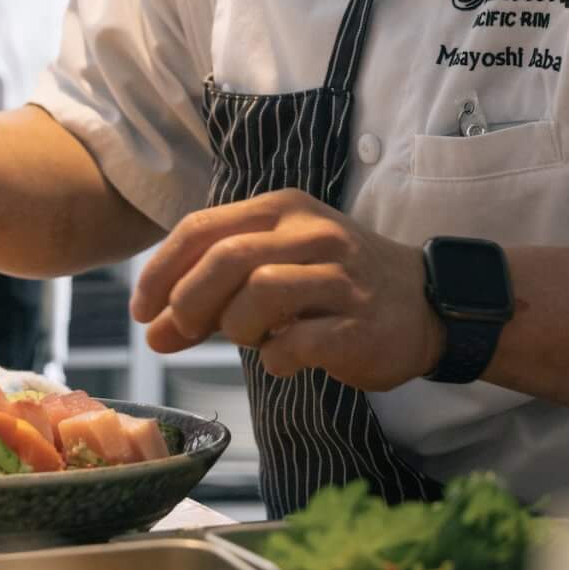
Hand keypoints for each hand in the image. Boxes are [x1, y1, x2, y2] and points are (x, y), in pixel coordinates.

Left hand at [131, 190, 441, 391]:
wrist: (426, 305)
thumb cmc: (336, 284)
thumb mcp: (276, 266)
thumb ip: (215, 292)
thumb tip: (154, 330)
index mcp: (283, 210)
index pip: (202, 227)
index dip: (161, 271)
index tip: (141, 309)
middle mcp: (312, 234)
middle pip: (226, 259)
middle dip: (187, 302)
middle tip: (176, 333)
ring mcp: (340, 278)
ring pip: (260, 294)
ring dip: (236, 328)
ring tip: (247, 340)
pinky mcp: (359, 325)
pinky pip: (297, 343)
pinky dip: (275, 358)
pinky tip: (283, 359)